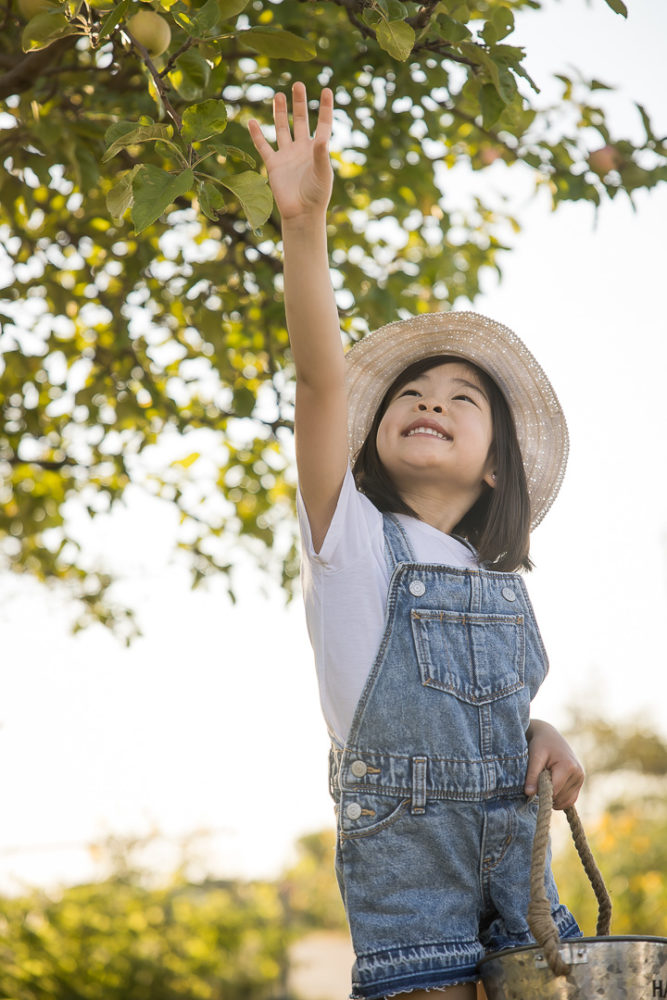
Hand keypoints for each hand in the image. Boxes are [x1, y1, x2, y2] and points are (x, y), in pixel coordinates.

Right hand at [248, 82, 333, 221]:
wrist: (301, 213)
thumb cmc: (316, 195)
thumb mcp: (322, 173)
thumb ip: (321, 154)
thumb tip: (321, 137)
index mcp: (317, 149)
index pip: (323, 124)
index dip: (325, 108)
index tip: (327, 90)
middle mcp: (302, 149)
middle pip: (301, 120)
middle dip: (299, 103)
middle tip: (298, 84)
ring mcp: (287, 156)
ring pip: (282, 129)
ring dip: (280, 113)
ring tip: (279, 95)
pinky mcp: (273, 165)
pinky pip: (263, 146)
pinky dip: (257, 135)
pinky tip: (251, 121)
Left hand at [525, 719, 583, 809]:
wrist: (549, 735)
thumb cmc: (540, 744)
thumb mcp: (534, 757)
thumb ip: (532, 775)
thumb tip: (529, 793)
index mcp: (568, 767)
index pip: (555, 791)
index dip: (542, 793)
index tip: (532, 787)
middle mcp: (578, 773)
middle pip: (561, 797)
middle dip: (547, 794)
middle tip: (538, 780)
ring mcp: (581, 778)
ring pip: (566, 801)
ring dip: (554, 797)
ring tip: (545, 781)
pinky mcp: (579, 781)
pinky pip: (570, 799)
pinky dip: (560, 798)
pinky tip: (550, 789)